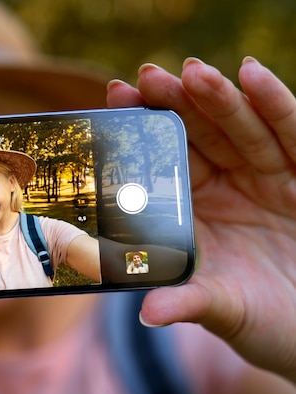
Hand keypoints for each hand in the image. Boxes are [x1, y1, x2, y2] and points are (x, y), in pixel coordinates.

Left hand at [107, 57, 295, 381]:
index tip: (117, 99)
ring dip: (218, 99)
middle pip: (198, 135)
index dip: (143, 129)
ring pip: (241, 129)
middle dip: (174, 104)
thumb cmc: (261, 318)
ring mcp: (267, 177)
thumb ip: (186, 301)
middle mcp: (226, 185)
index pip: (164, 160)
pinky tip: (253, 74)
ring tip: (193, 72)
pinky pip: (291, 135)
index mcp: (193, 209)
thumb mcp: (221, 308)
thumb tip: (148, 314)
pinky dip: (276, 105)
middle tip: (147, 77)